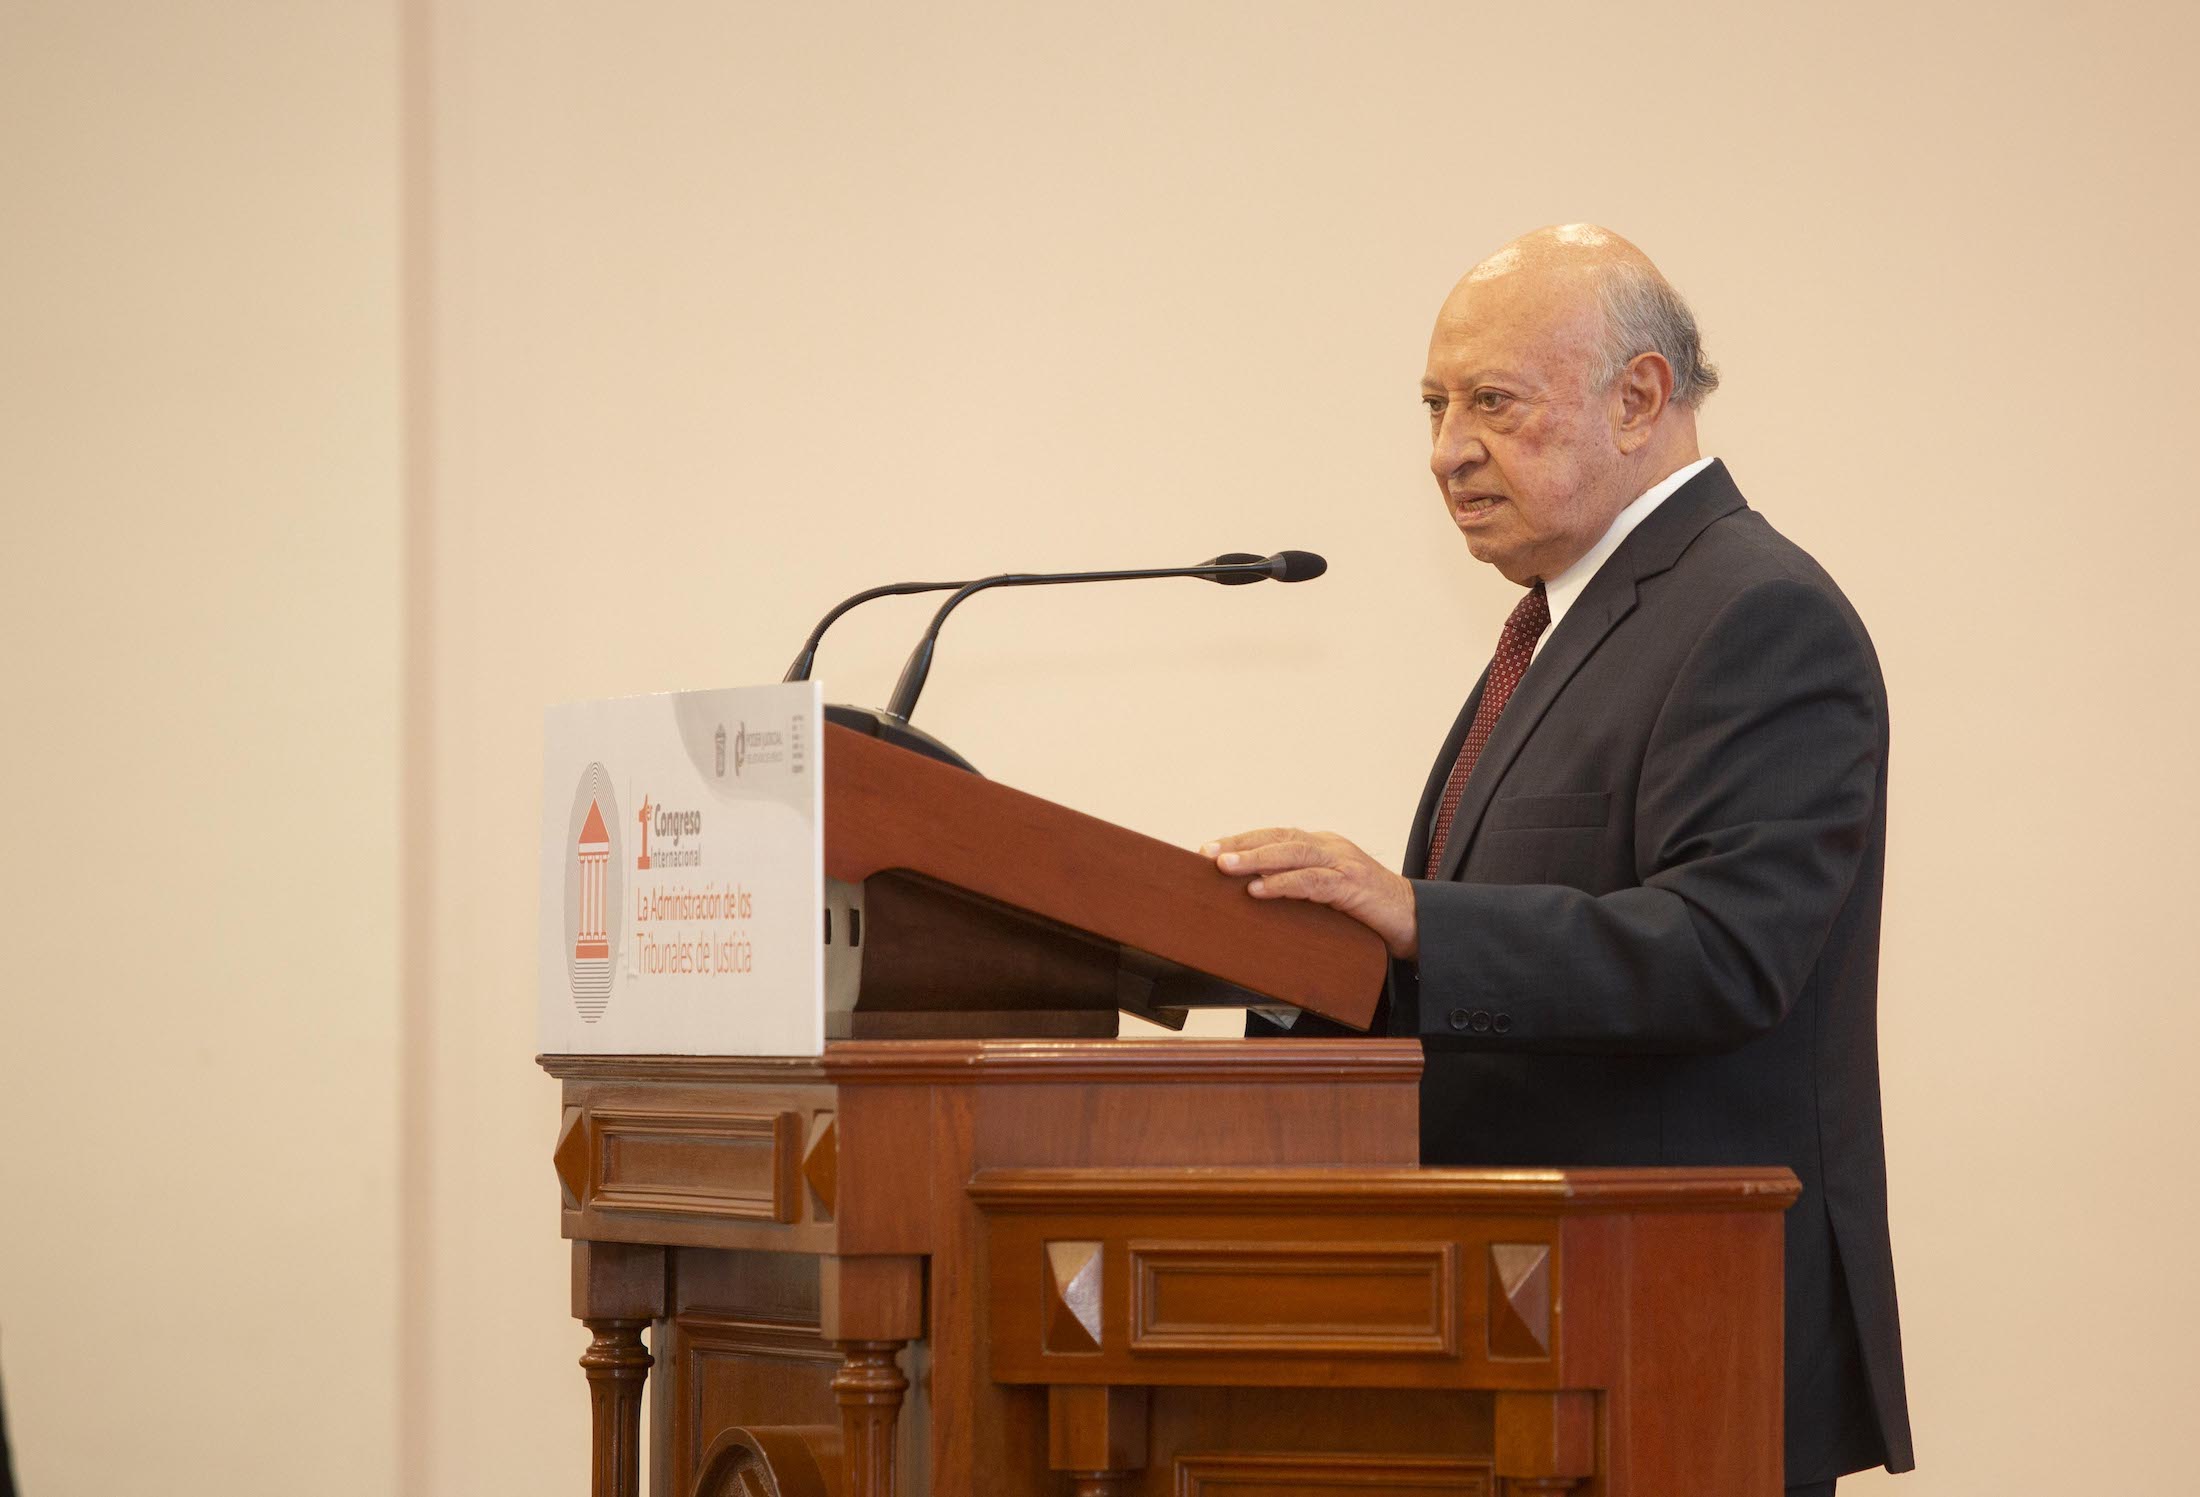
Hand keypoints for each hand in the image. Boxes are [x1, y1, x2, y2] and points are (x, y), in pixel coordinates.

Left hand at [1201, 827, 1419, 959]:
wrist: (1417, 921)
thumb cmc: (1367, 912)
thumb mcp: (1326, 896)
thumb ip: (1297, 889)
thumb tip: (1253, 895)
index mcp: (1323, 846)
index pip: (1277, 835)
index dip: (1243, 839)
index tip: (1209, 848)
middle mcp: (1331, 847)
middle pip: (1279, 837)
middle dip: (1240, 844)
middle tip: (1206, 852)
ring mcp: (1344, 863)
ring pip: (1293, 853)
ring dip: (1255, 858)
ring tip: (1223, 866)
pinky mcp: (1354, 885)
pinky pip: (1313, 881)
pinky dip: (1283, 884)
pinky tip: (1259, 889)